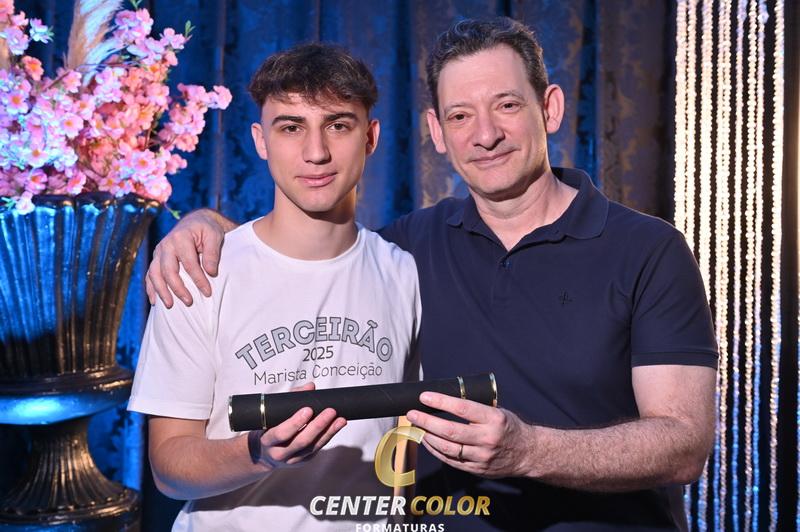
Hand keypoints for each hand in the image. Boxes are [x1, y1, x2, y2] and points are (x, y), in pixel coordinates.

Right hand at [146, 209, 224, 307]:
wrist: (196, 221)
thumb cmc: (207, 230)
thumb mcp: (214, 236)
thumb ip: (212, 253)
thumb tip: (210, 272)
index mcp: (180, 238)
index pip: (189, 263)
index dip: (198, 279)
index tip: (208, 292)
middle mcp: (166, 245)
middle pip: (168, 270)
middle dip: (178, 288)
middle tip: (189, 302)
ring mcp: (159, 252)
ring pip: (155, 274)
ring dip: (161, 291)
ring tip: (170, 305)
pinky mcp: (156, 258)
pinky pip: (150, 275)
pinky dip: (150, 288)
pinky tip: (155, 301)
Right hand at [257, 382, 346, 468]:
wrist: (265, 454)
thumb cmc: (269, 428)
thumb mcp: (272, 414)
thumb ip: (290, 398)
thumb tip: (310, 387)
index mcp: (268, 440)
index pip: (281, 433)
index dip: (295, 422)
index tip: (308, 409)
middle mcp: (279, 453)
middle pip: (301, 441)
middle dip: (317, 426)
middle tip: (330, 411)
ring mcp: (293, 459)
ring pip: (313, 446)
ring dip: (329, 432)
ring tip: (340, 419)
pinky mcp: (304, 460)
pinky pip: (318, 448)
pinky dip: (329, 435)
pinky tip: (337, 425)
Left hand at [406, 392, 530, 478]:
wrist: (527, 453)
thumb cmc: (508, 427)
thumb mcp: (497, 411)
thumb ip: (475, 408)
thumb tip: (445, 399)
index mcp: (494, 419)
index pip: (463, 408)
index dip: (441, 402)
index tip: (424, 397)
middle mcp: (488, 439)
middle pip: (451, 431)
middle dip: (427, 422)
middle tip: (412, 414)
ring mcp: (482, 457)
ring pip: (448, 449)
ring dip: (428, 437)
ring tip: (416, 427)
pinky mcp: (477, 470)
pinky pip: (451, 461)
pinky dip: (436, 450)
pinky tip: (427, 441)